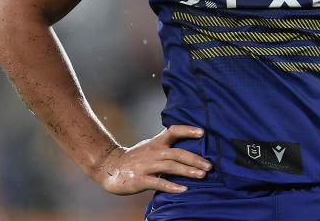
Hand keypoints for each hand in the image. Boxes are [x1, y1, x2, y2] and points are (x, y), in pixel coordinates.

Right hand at [92, 125, 211, 194]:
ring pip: (170, 166)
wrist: (109, 167)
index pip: (173, 131)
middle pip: (177, 153)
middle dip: (195, 158)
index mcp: (156, 143)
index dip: (187, 130)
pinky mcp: (140, 179)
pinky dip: (172, 186)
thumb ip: (166, 147)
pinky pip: (158, 182)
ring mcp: (146, 166)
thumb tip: (189, 149)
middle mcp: (153, 152)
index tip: (202, 132)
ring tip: (202, 175)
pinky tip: (183, 190)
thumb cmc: (134, 158)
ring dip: (187, 170)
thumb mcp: (150, 147)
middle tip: (210, 165)